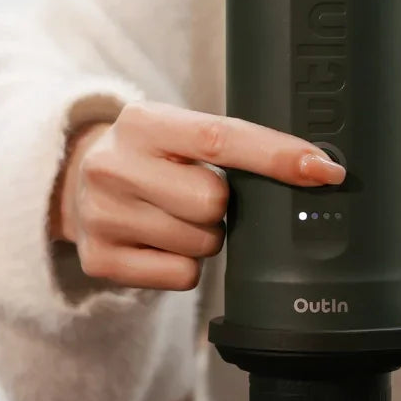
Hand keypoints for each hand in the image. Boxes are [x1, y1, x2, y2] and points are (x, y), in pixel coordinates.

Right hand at [54, 101, 344, 290]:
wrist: (75, 182)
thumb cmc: (150, 158)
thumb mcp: (177, 133)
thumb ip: (230, 144)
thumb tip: (313, 169)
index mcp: (143, 123)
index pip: (221, 138)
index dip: (278, 156)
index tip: (324, 170)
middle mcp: (113, 166)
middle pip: (213, 203)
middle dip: (222, 208)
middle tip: (198, 197)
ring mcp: (101, 216)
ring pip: (201, 245)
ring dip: (204, 237)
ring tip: (173, 217)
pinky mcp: (99, 260)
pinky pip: (183, 277)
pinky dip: (184, 266)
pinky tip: (159, 243)